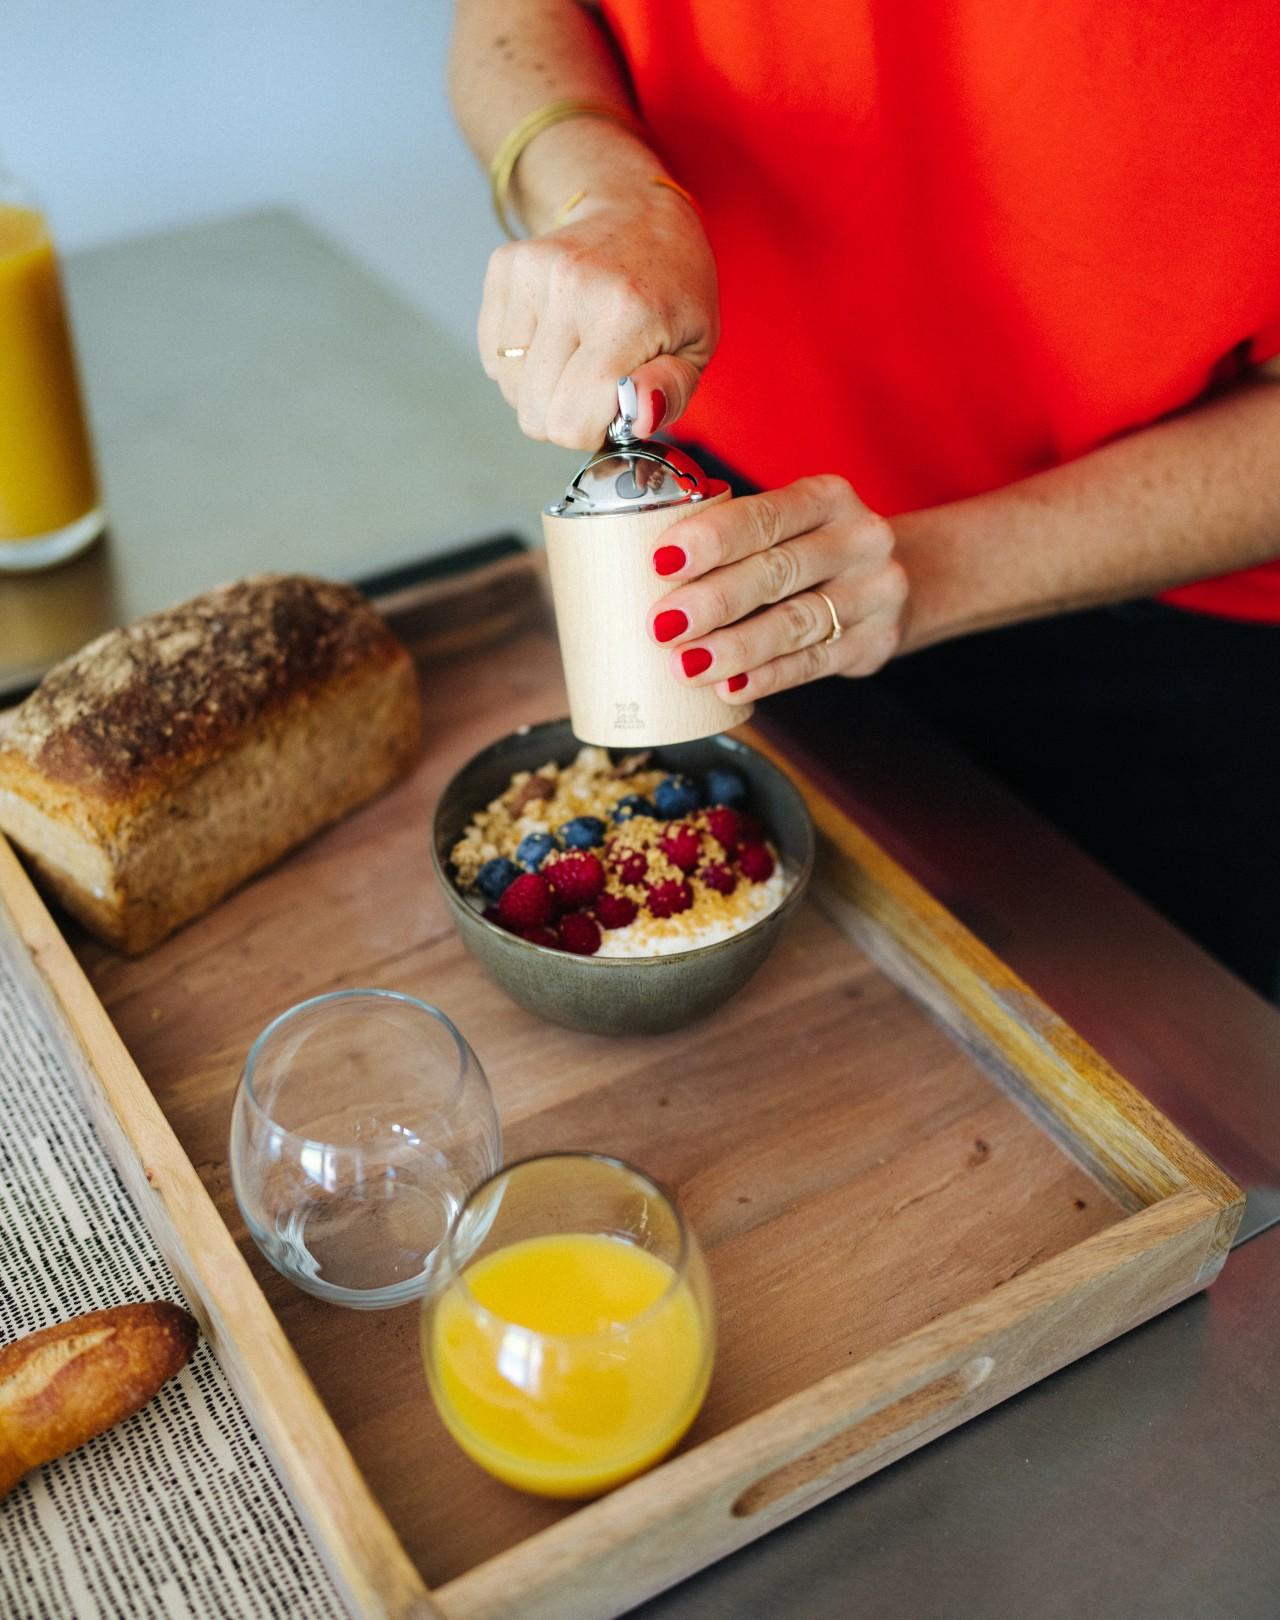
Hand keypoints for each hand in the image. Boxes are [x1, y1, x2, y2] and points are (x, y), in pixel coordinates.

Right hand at [478, 189, 717, 448]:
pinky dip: (519, 360)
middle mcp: (573, 287)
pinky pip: (493, 354)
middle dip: (564, 414)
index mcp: (627, 314)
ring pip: (510, 387)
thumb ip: (670, 391)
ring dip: (541, 387)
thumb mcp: (697, 346)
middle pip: (535, 411)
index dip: (589, 433)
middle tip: (595, 385)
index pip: (572, 420)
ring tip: (576, 355)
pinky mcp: (506, 266)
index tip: (610, 411)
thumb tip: (639, 419)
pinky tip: (553, 334)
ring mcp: (533, 272)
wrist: (638, 212)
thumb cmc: (673, 290)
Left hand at [648, 476, 908, 698]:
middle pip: (777, 571)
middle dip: (713, 600)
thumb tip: (636, 569)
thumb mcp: (793, 525)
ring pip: (795, 623)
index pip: (765, 515)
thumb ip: (737, 538)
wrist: (907, 579)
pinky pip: (814, 663)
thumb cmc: (815, 550)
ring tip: (686, 665)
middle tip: (661, 625)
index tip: (662, 560)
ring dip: (736, 647)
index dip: (713, 538)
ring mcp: (873, 594)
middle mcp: (858, 540)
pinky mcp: (874, 643)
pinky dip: (769, 677)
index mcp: (827, 498)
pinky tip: (731, 688)